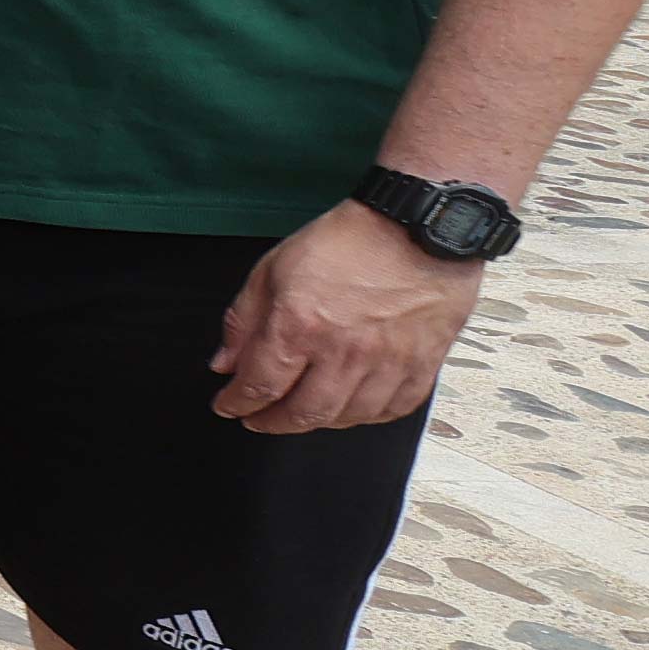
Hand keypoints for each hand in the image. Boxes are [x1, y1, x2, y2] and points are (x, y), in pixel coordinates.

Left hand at [211, 200, 482, 432]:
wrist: (417, 226)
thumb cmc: (348, 241)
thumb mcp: (274, 268)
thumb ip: (243, 321)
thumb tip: (225, 363)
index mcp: (300, 326)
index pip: (259, 385)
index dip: (237, 403)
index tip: (228, 407)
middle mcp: (344, 352)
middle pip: (303, 413)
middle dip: (273, 422)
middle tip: (259, 419)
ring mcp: (387, 363)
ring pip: (347, 418)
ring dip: (318, 422)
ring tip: (302, 412)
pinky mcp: (422, 365)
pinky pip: (392, 409)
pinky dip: (367, 416)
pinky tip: (351, 408)